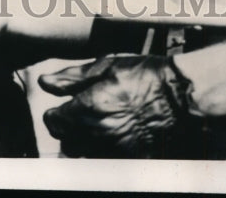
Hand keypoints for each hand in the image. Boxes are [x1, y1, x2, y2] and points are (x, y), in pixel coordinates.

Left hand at [39, 54, 205, 157]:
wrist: (178, 94)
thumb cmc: (144, 75)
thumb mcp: (106, 66)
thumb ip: (72, 77)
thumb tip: (46, 82)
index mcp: (88, 107)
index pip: (53, 121)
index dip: (54, 112)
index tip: (61, 105)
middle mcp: (98, 133)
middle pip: (65, 140)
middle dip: (66, 126)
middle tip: (78, 112)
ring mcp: (114, 148)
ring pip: (82, 152)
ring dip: (82, 139)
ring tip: (96, 121)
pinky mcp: (129, 158)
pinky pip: (104, 159)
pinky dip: (102, 149)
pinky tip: (112, 132)